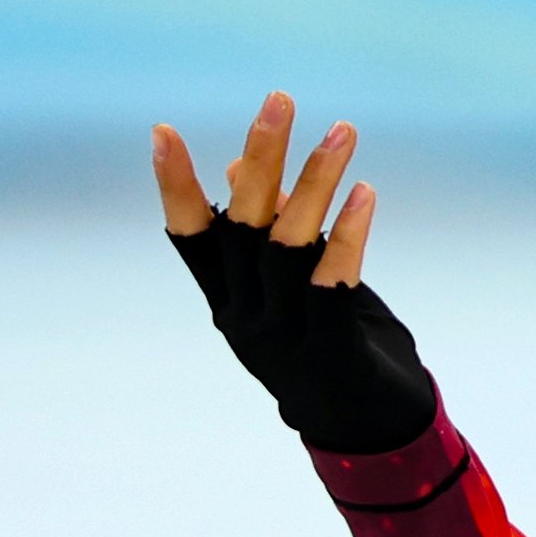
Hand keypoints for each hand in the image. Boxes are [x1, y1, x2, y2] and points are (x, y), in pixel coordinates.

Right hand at [151, 93, 437, 455]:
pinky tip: (364, 194)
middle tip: (280, 100)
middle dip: (261, 159)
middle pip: (242, 227)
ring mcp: (285, 337)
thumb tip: (238, 162)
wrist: (373, 436)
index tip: (163, 130)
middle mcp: (245, 318)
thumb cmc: (332, 349)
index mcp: (228, 301)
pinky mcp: (330, 351)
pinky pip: (333, 284)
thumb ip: (269, 232)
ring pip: (288, 247)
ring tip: (342, 132)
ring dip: (316, 183)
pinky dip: (348, 235)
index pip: (189, 239)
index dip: (175, 187)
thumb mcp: (295, 289)